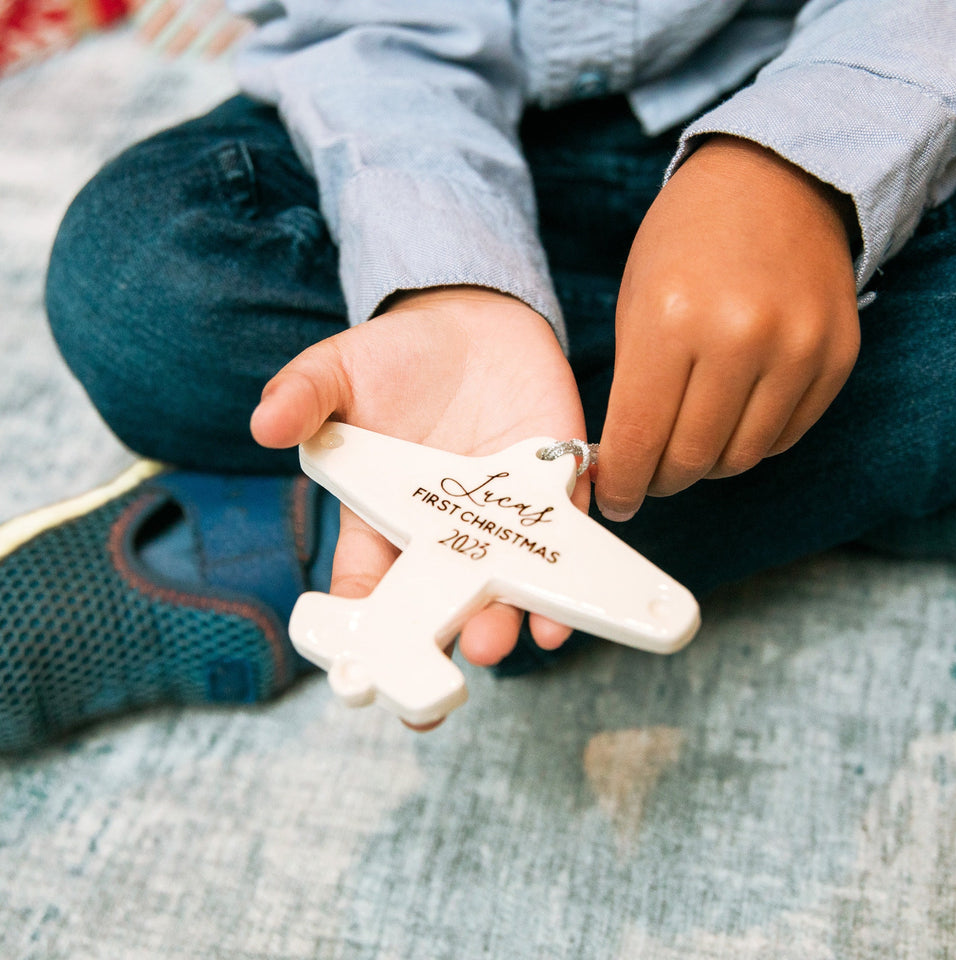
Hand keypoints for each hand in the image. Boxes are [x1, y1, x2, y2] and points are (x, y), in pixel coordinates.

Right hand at [250, 287, 587, 723]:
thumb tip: (265, 423)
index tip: (359, 671)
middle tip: (447, 670)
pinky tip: (562, 607)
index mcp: (386, 516)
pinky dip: (568, 573)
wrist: (475, 319)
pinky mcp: (554, 489)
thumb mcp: (338, 370)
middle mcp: (447, 531)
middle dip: (445, 638)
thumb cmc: (398, 357)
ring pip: (507, 583)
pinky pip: (565, 540)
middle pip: (445, 601)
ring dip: (506, 619)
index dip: (363, 628)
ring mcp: (503, 516)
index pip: (370, 585)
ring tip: (502, 642)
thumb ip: (304, 396)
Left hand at [595, 135, 860, 520]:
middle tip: (650, 476)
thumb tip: (624, 461)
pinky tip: (732, 419)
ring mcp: (797, 347)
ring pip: (742, 458)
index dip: (621, 482)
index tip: (614, 499)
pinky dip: (752, 442)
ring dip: (708, 466)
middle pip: (693, 458)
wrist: (779, 178)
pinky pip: (786, 436)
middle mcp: (739, 336)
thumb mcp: (637, 298)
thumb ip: (632, 383)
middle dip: (662, 480)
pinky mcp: (837, 356)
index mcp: (671, 318)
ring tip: (690, 445)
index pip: (640, 437)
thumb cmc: (688, 238)